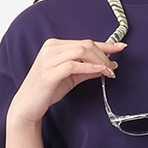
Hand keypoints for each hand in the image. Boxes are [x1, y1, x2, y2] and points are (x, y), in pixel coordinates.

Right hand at [8, 37, 126, 124]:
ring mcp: (49, 59)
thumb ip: (87, 70)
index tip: (120, 47)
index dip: (105, 45)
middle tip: (113, 68)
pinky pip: (73, 65)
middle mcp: (51, 48)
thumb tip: (107, 66)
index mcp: (55, 46)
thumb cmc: (47, 90)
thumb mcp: (71, 78)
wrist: (27, 106)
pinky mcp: (49, 72)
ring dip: (99, 61)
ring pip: (81, 52)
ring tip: (108, 72)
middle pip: (85, 45)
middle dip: (104, 55)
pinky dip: (90, 68)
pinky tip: (99, 72)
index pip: (85, 42)